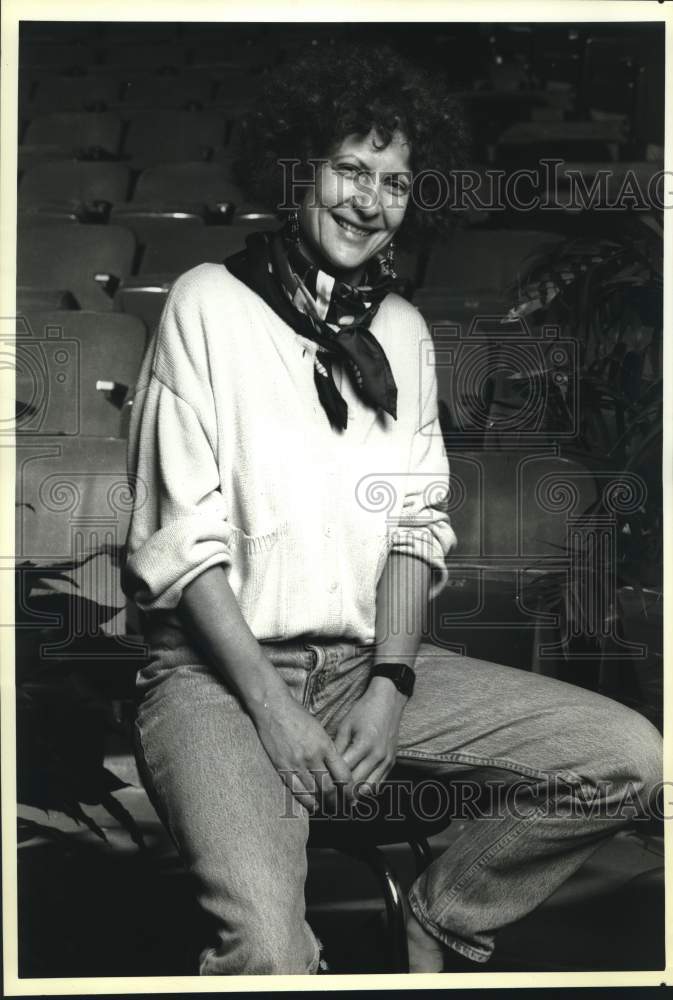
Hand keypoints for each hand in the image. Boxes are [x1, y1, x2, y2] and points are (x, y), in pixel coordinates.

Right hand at [252, 685, 352, 814]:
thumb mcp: (320, 729)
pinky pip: (297, 790)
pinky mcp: (282, 767)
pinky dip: (307, 801)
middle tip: (342, 807)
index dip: (349, 790)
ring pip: (314, 792)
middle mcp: (313, 756)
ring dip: (323, 803)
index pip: (343, 775)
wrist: (274, 708)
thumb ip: (328, 749)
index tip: (352, 797)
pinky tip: (313, 806)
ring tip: (329, 808)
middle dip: (338, 801)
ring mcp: (296, 763)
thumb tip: (336, 769)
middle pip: (329, 788)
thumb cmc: (298, 715)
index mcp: (325, 745)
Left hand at [333, 678, 406, 797]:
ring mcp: (386, 760)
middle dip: (341, 792)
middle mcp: (377, 755)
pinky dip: (367, 789)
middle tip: (327, 798)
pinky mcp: (391, 762)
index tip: (321, 786)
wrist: (388, 701)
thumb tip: (325, 765)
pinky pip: (379, 783)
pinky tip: (355, 791)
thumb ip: (337, 747)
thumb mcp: (346, 725)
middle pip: (356, 783)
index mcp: (364, 744)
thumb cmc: (364, 710)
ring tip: (341, 799)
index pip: (345, 772)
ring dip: (355, 795)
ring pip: (369, 788)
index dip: (332, 781)